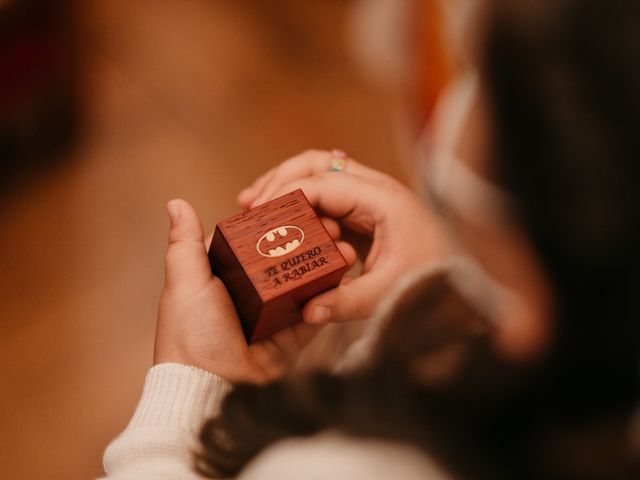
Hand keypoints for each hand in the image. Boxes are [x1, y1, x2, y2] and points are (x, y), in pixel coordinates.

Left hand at [154, 199, 354, 382]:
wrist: (212, 388)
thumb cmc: (191, 334)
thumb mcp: (185, 282)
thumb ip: (186, 243)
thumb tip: (177, 202)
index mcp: (226, 276)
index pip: (256, 240)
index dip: (278, 222)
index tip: (301, 204)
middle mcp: (252, 293)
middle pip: (286, 259)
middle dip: (310, 242)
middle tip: (333, 227)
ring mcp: (274, 314)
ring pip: (305, 283)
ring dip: (326, 265)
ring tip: (346, 249)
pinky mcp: (293, 335)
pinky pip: (317, 312)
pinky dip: (331, 296)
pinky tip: (346, 277)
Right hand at [238, 150, 449, 324]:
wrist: (460, 279)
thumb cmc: (432, 279)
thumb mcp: (389, 293)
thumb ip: (347, 303)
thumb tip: (307, 312)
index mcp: (382, 200)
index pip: (324, 183)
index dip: (286, 194)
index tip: (257, 214)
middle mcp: (374, 190)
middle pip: (317, 164)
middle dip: (279, 179)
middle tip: (249, 203)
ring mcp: (368, 198)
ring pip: (318, 175)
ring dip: (285, 186)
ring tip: (252, 205)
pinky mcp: (362, 212)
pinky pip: (324, 197)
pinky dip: (299, 204)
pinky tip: (279, 221)